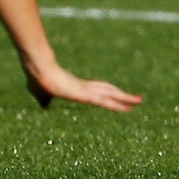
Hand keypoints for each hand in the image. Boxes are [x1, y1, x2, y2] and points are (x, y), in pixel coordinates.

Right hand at [26, 65, 141, 112]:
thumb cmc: (38, 79)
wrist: (38, 70)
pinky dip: (116, 104)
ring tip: (139, 100)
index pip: (97, 90)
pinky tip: (127, 107)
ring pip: (110, 94)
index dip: (109, 93)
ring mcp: (86, 90)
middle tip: (137, 99)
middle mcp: (85, 87)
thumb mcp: (41, 93)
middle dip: (122, 95)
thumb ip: (45, 99)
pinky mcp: (85, 94)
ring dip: (125, 99)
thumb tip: (43, 103)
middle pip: (108, 90)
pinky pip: (104, 101)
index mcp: (76, 87)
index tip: (119, 96)